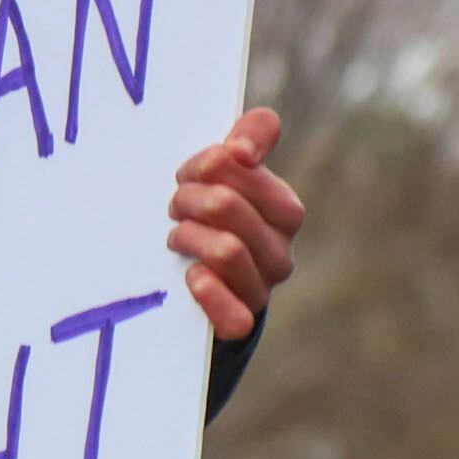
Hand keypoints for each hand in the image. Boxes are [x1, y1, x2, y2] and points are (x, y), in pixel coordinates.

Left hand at [166, 107, 304, 340]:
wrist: (200, 279)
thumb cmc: (214, 216)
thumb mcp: (229, 172)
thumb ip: (250, 137)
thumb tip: (241, 149)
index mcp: (284, 210)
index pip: (243, 170)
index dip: (206, 165)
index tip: (190, 172)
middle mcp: (280, 252)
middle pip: (224, 205)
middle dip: (186, 198)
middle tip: (174, 205)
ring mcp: (262, 288)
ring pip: (224, 250)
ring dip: (186, 236)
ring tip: (176, 236)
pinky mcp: (241, 322)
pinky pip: (235, 316)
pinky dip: (209, 292)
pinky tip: (191, 275)